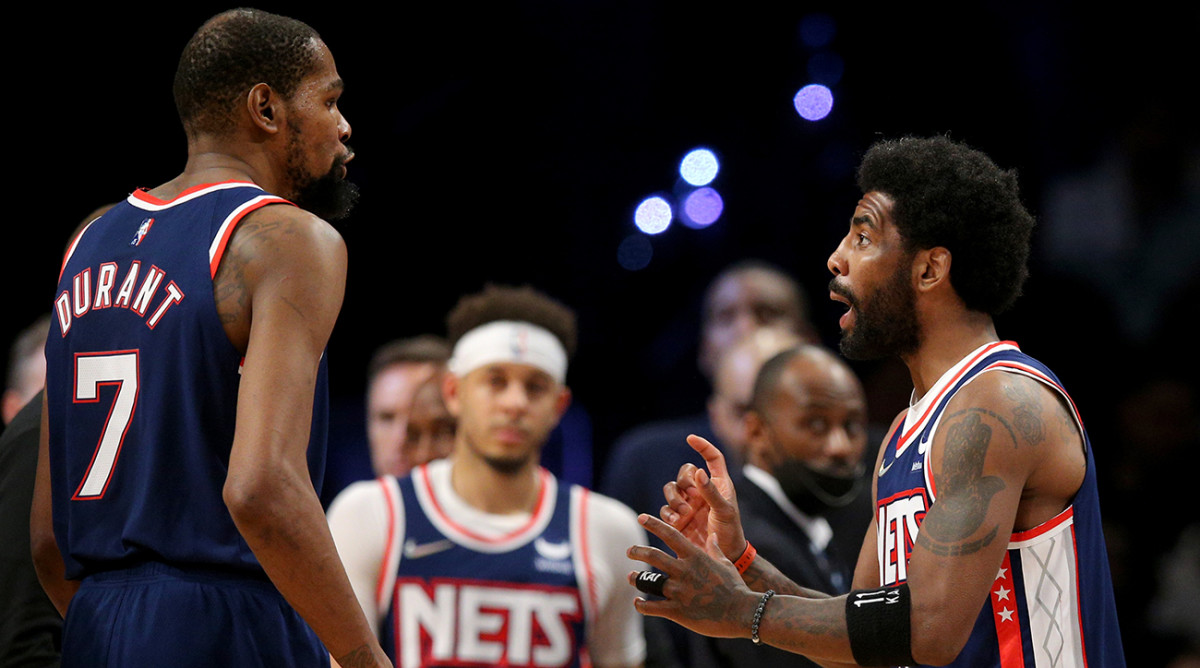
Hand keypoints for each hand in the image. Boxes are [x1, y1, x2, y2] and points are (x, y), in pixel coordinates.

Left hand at [628, 513, 757, 639]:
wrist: (742, 612)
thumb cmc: (735, 587)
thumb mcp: (725, 564)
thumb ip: (715, 549)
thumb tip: (713, 536)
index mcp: (695, 557)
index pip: (670, 534)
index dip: (654, 524)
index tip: (641, 517)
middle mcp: (684, 571)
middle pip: (653, 555)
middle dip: (638, 551)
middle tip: (630, 550)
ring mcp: (679, 591)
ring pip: (649, 581)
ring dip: (636, 578)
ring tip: (630, 577)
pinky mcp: (677, 611)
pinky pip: (652, 607)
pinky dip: (642, 605)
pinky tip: (638, 603)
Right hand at [659, 435, 746, 559]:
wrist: (722, 557)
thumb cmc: (730, 532)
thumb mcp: (724, 511)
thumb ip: (712, 492)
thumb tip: (699, 472)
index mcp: (719, 484)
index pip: (712, 457)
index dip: (702, 446)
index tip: (690, 438)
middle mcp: (702, 491)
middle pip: (685, 473)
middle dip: (683, 482)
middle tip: (689, 497)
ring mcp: (689, 504)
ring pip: (672, 489)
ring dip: (674, 498)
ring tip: (683, 513)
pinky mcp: (678, 518)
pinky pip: (666, 508)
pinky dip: (668, 513)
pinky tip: (677, 522)